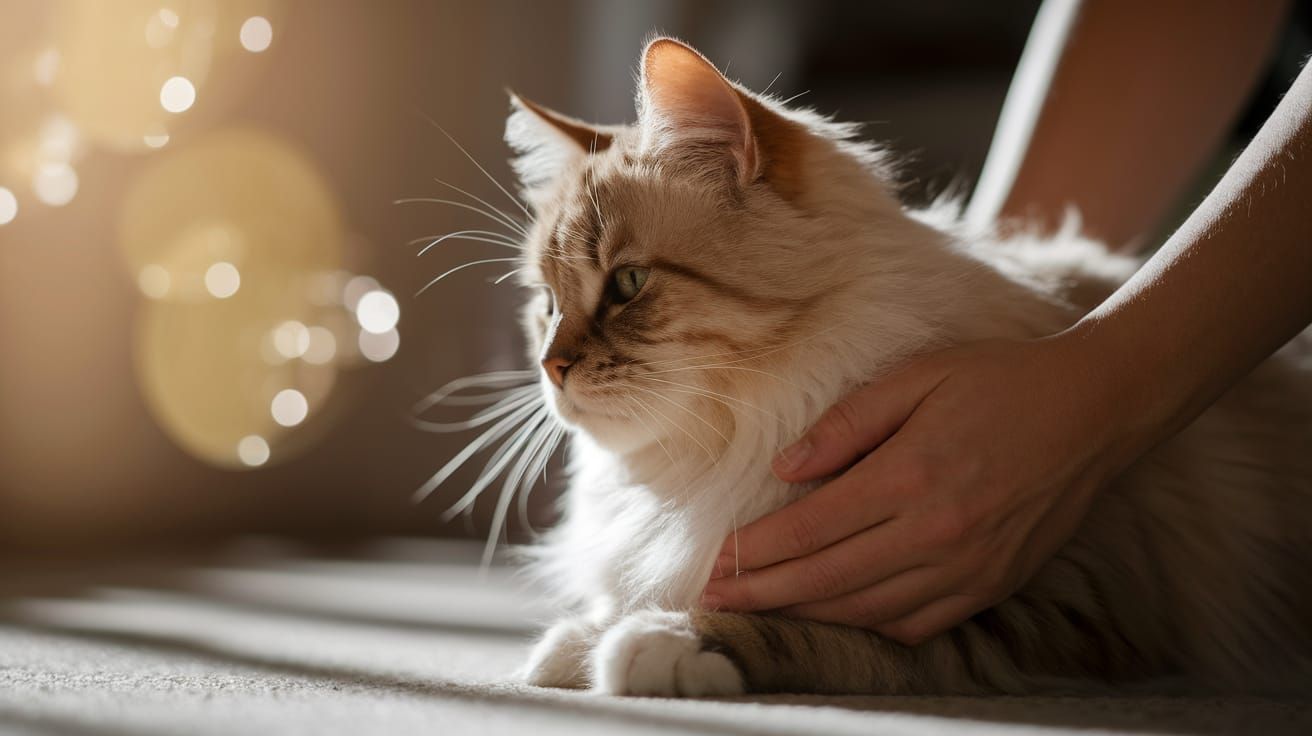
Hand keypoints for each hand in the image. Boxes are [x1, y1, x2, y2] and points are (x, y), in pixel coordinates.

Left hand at [700, 335, 1146, 644]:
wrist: (1096, 410)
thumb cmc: (1000, 381)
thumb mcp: (918, 376)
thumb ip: (847, 423)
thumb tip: (786, 467)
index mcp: (912, 475)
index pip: (810, 529)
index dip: (754, 552)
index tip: (712, 563)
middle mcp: (937, 532)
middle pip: (826, 579)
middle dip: (761, 593)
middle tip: (711, 599)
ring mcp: (968, 567)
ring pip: (866, 609)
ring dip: (805, 614)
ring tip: (758, 609)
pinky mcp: (992, 585)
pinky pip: (916, 623)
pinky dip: (867, 624)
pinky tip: (836, 613)